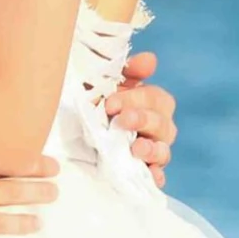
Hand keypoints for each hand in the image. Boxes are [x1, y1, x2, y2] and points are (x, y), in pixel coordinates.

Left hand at [104, 50, 176, 187]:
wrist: (75, 136)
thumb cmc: (96, 104)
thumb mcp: (106, 83)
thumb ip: (127, 71)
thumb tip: (150, 59)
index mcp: (151, 104)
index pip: (157, 99)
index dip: (137, 99)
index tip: (111, 103)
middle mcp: (156, 129)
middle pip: (163, 124)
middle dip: (143, 120)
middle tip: (121, 121)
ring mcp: (151, 153)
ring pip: (164, 151)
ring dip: (152, 149)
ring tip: (137, 149)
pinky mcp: (142, 174)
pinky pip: (156, 177)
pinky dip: (155, 177)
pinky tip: (151, 177)